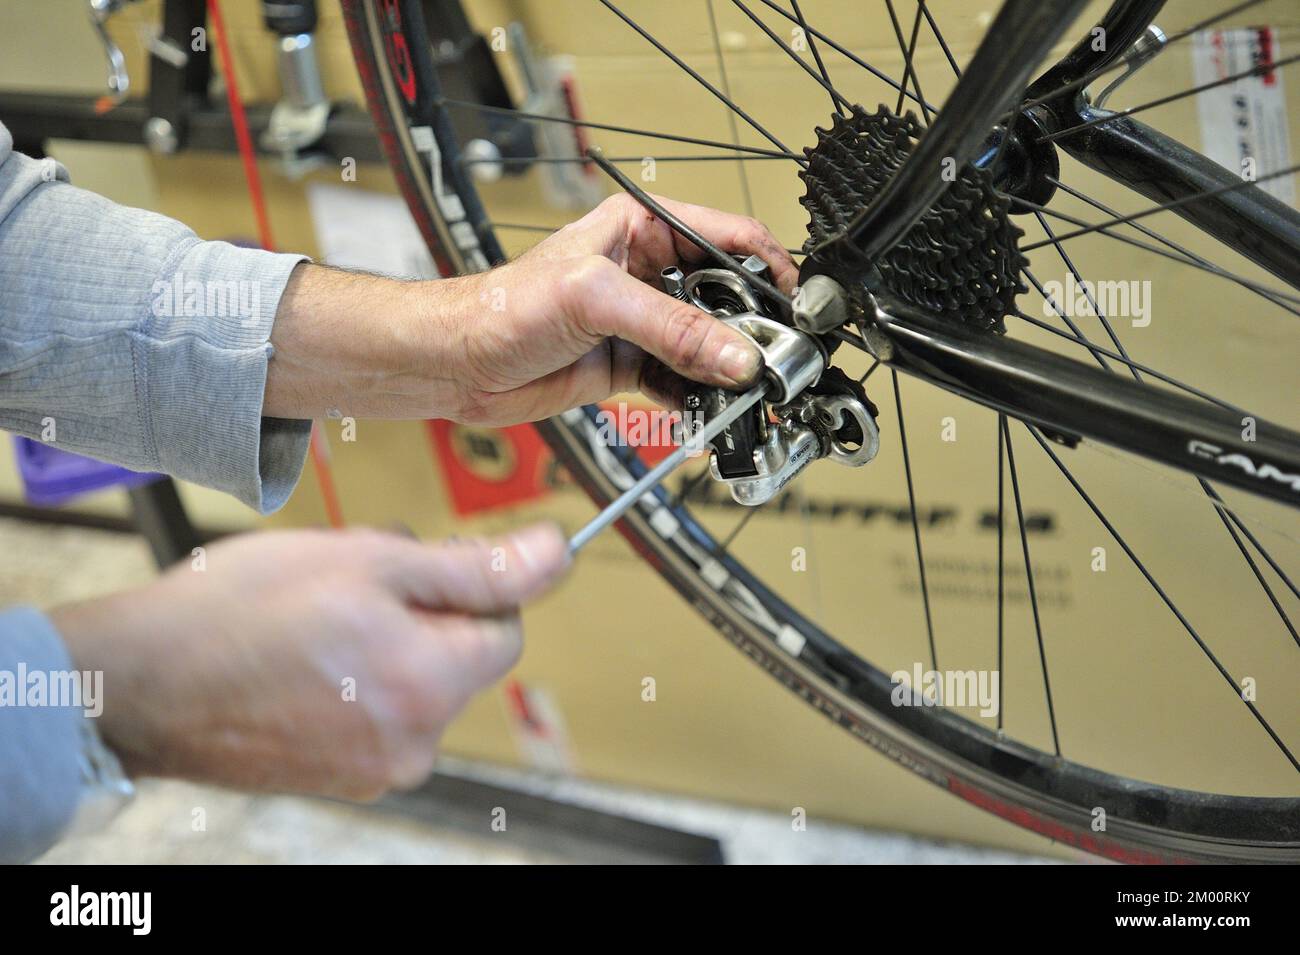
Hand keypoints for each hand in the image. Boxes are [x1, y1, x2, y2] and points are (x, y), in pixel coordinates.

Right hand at [51, 523, 568, 798]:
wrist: (137, 683)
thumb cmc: (239, 613)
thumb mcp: (371, 560)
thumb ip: (474, 567)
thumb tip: (557, 556)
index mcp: (430, 685)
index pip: (506, 629)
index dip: (472, 585)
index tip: (427, 562)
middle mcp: (413, 743)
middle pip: (459, 658)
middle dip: (423, 612)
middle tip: (355, 583)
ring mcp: (374, 769)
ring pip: (416, 683)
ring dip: (388, 644)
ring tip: (318, 621)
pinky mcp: (338, 778)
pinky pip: (377, 715)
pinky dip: (357, 681)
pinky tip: (304, 656)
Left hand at [447, 193, 798, 423]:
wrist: (457, 363)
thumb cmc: (503, 305)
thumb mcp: (596, 301)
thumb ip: (672, 329)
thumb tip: (736, 355)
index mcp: (642, 228)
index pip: (729, 239)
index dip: (769, 272)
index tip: (793, 311)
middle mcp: (647, 271)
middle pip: (726, 298)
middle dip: (750, 333)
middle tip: (770, 365)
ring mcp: (641, 322)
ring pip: (706, 346)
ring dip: (726, 373)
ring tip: (744, 396)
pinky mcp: (630, 364)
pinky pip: (681, 381)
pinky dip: (698, 400)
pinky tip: (709, 415)